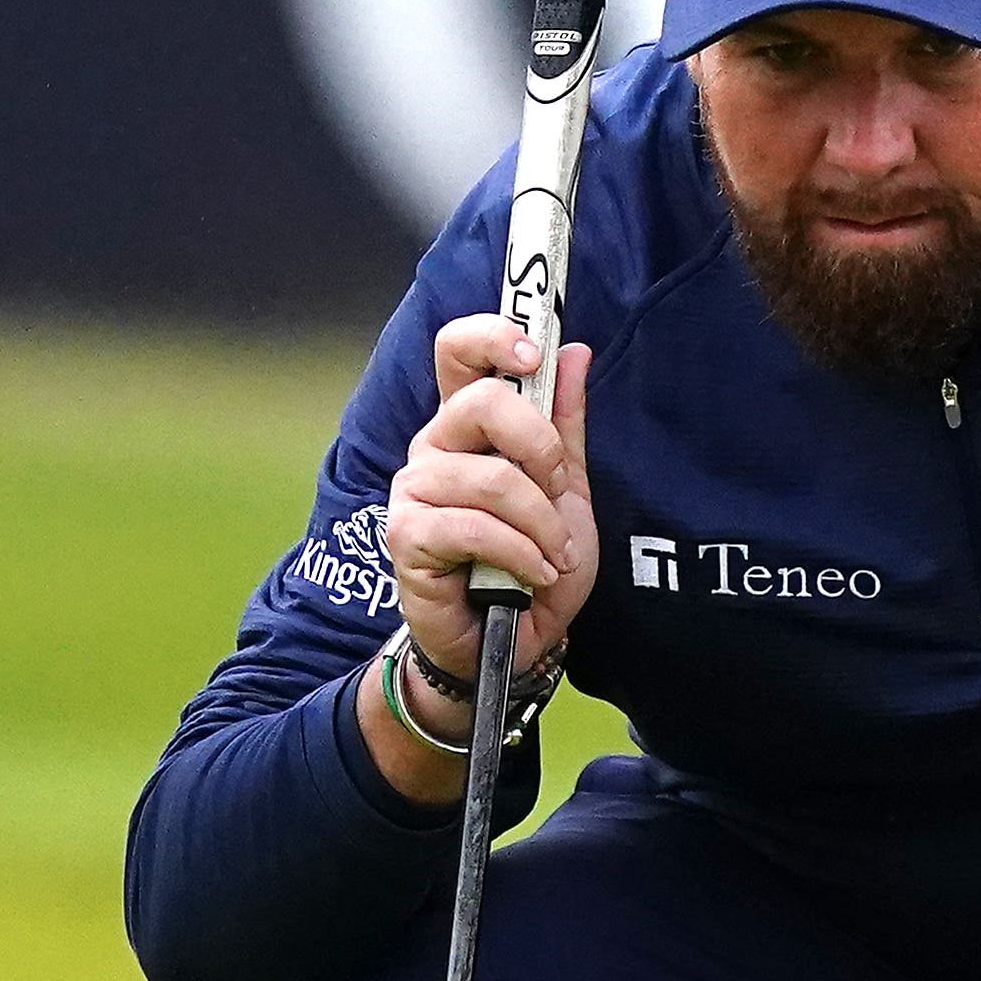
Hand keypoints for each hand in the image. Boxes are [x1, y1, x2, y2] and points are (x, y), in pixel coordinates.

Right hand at [380, 312, 596, 694]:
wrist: (515, 643)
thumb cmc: (533, 564)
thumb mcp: (567, 492)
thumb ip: (564, 424)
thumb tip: (574, 351)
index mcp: (468, 426)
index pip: (458, 351)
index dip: (493, 337)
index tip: (533, 354)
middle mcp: (433, 447)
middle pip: (480, 403)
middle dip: (540, 449)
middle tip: (560, 490)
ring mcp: (414, 490)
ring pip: (492, 479)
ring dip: (541, 523)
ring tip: (552, 556)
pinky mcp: (407, 536)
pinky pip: (475, 527)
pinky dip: (520, 554)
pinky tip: (531, 575)